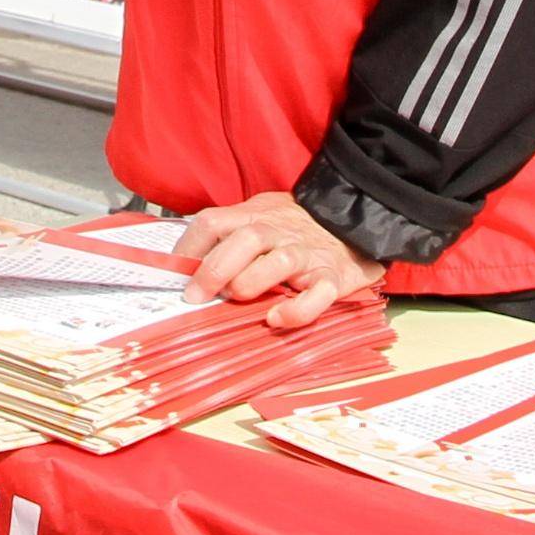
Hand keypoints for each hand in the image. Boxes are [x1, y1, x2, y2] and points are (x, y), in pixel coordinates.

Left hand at [177, 191, 383, 330]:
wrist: (360, 215)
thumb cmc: (299, 226)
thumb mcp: (261, 217)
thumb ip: (228, 236)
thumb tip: (183, 265)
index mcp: (256, 217)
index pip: (213, 221)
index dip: (188, 247)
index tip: (173, 275)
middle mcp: (280, 233)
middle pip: (245, 239)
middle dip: (215, 268)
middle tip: (195, 296)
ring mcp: (309, 255)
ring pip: (280, 261)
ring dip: (252, 281)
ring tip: (237, 298)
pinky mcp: (335, 277)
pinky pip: (318, 294)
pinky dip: (297, 309)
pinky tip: (277, 318)